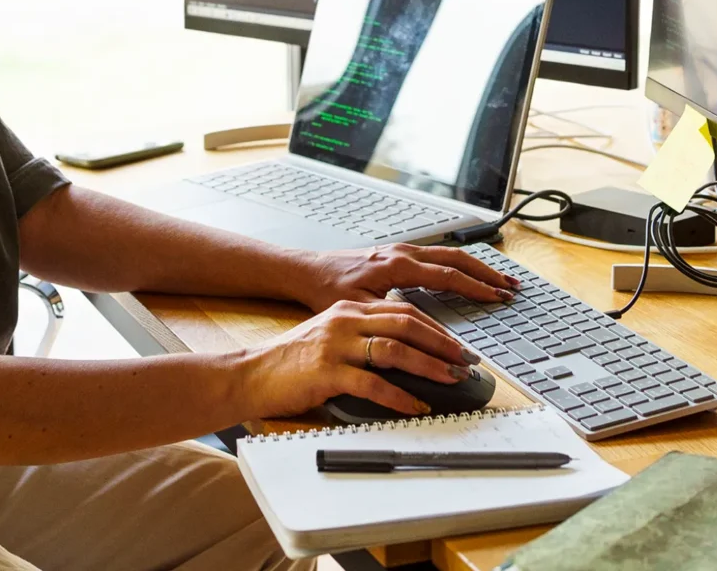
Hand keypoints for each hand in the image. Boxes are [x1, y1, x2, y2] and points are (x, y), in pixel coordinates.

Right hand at [233, 299, 479, 418]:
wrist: (251, 373)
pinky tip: (416, 406)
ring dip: (429, 366)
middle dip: (443, 344)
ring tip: (450, 380)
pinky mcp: (327, 372)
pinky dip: (399, 396)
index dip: (438, 328)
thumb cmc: (292, 361)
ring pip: (395, 349)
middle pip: (407, 324)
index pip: (406, 312)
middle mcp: (346, 321)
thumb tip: (408, 354)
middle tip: (466, 361)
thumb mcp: (332, 337)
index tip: (460, 346)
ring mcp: (336, 345)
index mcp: (350, 310)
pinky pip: (372, 383)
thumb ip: (365, 338)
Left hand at [293, 243, 519, 312]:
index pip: (448, 276)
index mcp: (398, 265)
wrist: (308, 271)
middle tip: (511, 287)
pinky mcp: (398, 253)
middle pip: (458, 259)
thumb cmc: (328, 289)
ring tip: (500, 279)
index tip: (497, 298)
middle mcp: (404, 252)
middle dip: (487, 273)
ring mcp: (402, 250)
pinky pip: (438, 255)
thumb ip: (394, 320)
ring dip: (477, 266)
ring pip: (450, 254)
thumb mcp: (360, 310)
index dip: (476, 288)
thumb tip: (426, 334)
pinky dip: (460, 263)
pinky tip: (469, 272)